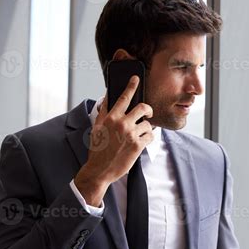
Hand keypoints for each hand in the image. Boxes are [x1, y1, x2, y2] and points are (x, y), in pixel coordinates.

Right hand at [74, 76, 152, 205]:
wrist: (99, 170)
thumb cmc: (97, 149)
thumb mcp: (97, 127)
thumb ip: (104, 112)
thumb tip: (109, 97)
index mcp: (111, 118)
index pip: (123, 97)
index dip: (131, 86)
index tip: (136, 78)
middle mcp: (122, 124)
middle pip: (143, 108)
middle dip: (148, 109)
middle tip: (148, 112)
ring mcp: (131, 135)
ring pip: (148, 124)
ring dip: (146, 128)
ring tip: (139, 134)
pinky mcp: (138, 146)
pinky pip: (151, 136)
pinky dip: (148, 138)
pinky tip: (141, 141)